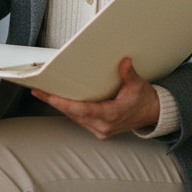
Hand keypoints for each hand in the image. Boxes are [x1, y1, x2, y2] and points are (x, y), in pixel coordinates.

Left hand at [32, 57, 159, 139]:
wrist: (152, 114)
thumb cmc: (144, 100)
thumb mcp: (139, 85)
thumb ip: (129, 74)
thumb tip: (124, 62)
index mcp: (112, 116)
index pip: (82, 110)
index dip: (64, 103)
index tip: (49, 96)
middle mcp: (104, 127)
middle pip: (73, 114)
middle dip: (55, 102)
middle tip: (39, 91)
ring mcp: (101, 130)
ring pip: (75, 118)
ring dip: (61, 106)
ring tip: (45, 94)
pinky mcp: (99, 130)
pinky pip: (80, 119)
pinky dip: (70, 110)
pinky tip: (61, 101)